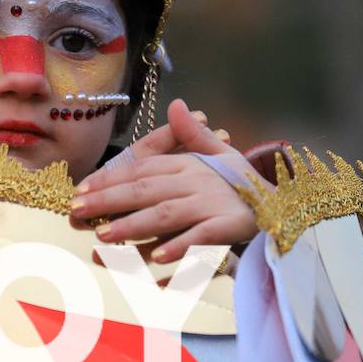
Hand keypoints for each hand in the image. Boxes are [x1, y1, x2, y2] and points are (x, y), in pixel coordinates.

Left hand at [70, 99, 262, 263]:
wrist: (286, 201)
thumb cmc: (241, 183)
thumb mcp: (218, 153)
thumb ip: (190, 133)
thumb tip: (176, 103)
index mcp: (187, 163)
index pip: (140, 169)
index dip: (109, 179)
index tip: (80, 191)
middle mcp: (196, 180)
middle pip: (145, 190)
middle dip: (108, 201)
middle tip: (76, 213)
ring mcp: (211, 203)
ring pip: (166, 213)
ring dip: (134, 225)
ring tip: (104, 236)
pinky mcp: (229, 226)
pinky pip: (200, 237)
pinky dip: (180, 246)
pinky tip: (158, 258)